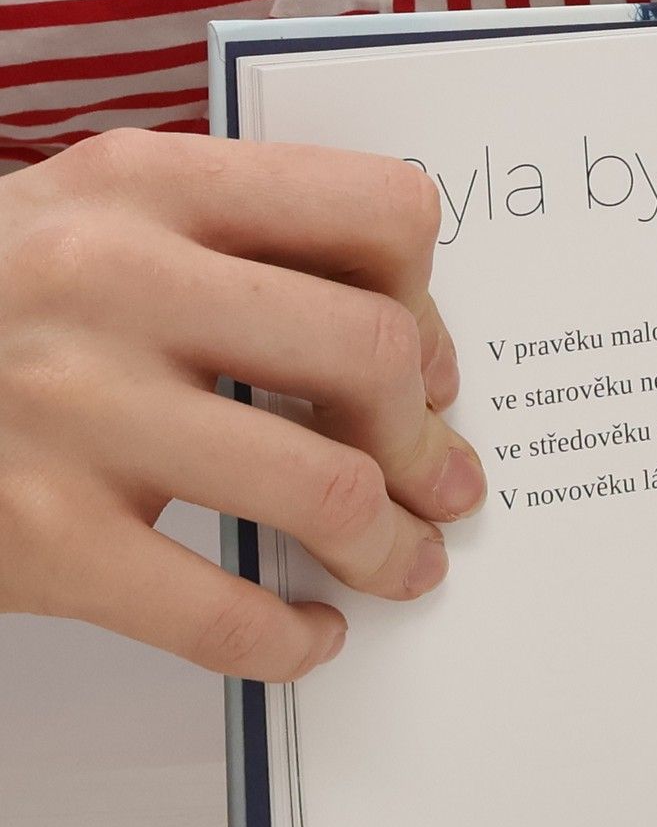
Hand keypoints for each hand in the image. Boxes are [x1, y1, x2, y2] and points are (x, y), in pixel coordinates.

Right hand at [0, 133, 485, 679]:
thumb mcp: (84, 220)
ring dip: (394, 546)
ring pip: (326, 487)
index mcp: (143, 186)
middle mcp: (115, 283)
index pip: (376, 212)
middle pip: (373, 353)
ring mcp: (73, 412)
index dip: (431, 298)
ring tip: (405, 565)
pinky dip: (291, 640)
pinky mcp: (40, 538)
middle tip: (445, 481)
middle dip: (429, 437)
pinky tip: (308, 636)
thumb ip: (223, 246)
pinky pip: (223, 612)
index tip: (426, 360)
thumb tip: (398, 344)